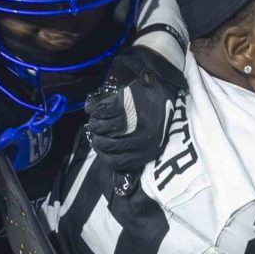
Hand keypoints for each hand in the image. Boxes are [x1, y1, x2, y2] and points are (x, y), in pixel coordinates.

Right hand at [85, 46, 186, 173]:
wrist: (161, 68)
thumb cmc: (159, 101)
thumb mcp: (156, 131)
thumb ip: (137, 154)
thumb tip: (123, 185)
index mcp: (151, 145)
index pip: (117, 163)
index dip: (105, 157)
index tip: (102, 148)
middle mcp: (141, 135)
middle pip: (104, 147)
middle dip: (98, 139)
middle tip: (99, 129)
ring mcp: (129, 118)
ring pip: (98, 128)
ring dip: (95, 122)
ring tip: (100, 116)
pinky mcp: (120, 100)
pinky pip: (96, 110)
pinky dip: (93, 107)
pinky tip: (98, 104)